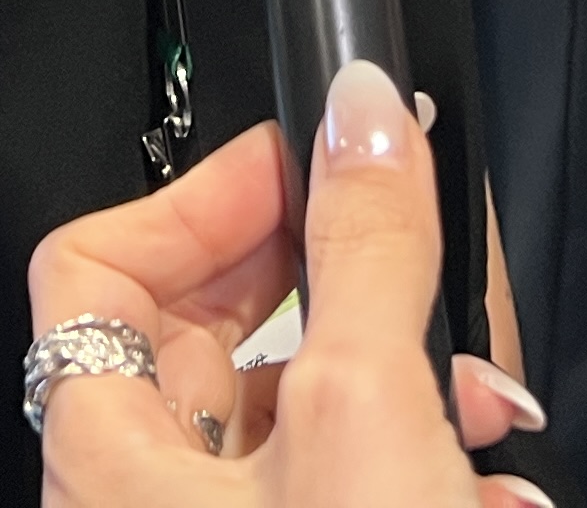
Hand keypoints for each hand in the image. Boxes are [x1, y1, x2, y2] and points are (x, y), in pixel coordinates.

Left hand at [27, 62, 546, 506]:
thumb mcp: (361, 412)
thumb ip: (364, 254)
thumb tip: (366, 117)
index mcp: (105, 452)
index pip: (99, 260)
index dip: (202, 194)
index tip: (304, 167)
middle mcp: (146, 497)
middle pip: (214, 324)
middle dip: (335, 282)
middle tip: (407, 254)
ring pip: (301, 405)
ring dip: (404, 376)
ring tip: (478, 385)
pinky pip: (350, 476)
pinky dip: (420, 452)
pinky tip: (488, 469)